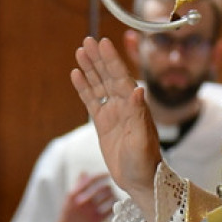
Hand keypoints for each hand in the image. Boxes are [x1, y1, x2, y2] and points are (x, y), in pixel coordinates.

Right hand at [51, 172, 114, 221]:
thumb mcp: (68, 200)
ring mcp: (90, 212)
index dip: (101, 175)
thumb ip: (77, 186)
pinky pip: (111, 209)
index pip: (90, 180)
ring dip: (113, 195)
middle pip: (103, 188)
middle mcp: (82, 202)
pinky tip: (113, 205)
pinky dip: (114, 205)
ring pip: (109, 198)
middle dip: (108, 186)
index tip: (107, 174)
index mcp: (74, 195)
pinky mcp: (97, 221)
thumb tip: (84, 172)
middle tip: (109, 188)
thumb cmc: (68, 214)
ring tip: (112, 196)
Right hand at [71, 37, 160, 219]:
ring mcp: (113, 113)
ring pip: (99, 85)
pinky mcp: (104, 124)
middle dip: (98, 58)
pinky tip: (76, 74)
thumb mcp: (143, 139)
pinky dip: (84, 88)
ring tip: (80, 51)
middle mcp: (124, 106)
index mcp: (134, 106)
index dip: (111, 60)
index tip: (102, 43)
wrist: (140, 181)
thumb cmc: (145, 162)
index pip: (120, 77)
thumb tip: (138, 89)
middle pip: (108, 76)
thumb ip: (139, 115)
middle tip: (87, 40)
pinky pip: (91, 101)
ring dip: (90, 68)